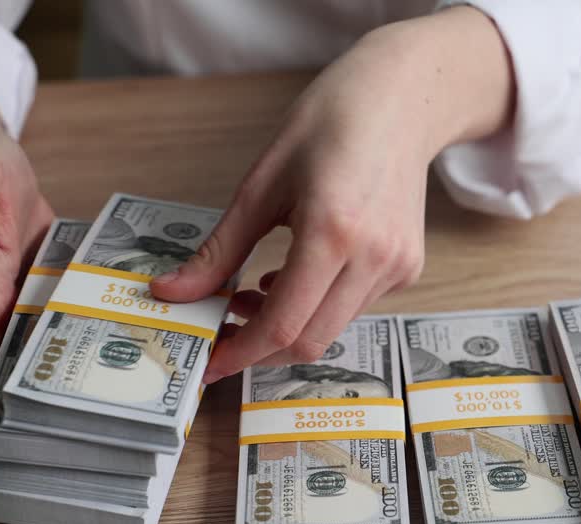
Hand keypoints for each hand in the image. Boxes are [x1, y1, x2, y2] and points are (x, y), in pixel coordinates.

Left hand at [151, 7, 513, 382]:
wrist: (400, 102)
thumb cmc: (329, 126)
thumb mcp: (261, 184)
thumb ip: (218, 249)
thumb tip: (171, 292)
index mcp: (333, 233)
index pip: (283, 324)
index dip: (241, 353)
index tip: (210, 364)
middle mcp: (374, 259)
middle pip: (310, 341)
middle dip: (262, 346)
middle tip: (225, 326)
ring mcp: (398, 267)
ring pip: (333, 327)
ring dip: (290, 323)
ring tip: (258, 288)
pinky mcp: (409, 269)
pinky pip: (356, 307)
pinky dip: (320, 304)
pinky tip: (303, 271)